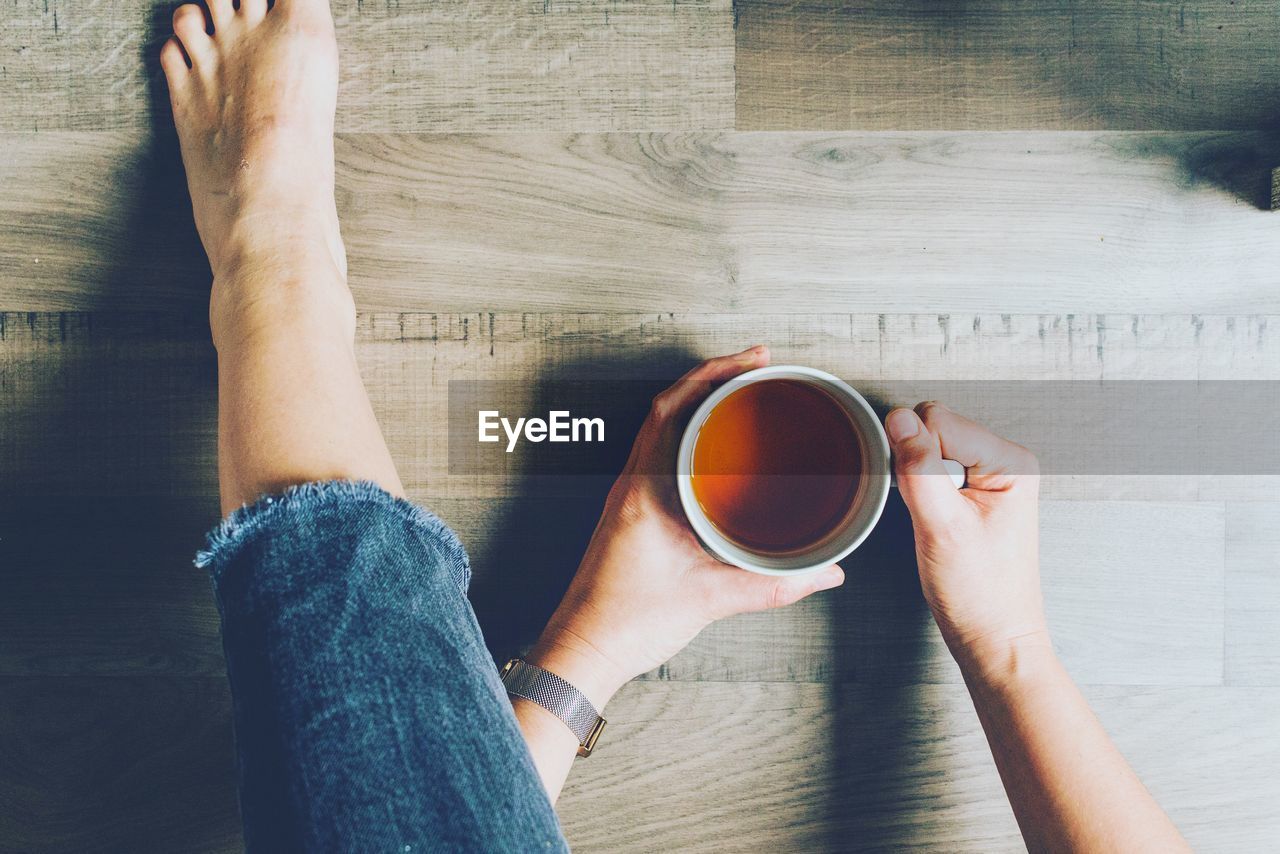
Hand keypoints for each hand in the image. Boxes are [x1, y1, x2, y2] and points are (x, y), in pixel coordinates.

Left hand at [529, 346, 845, 706]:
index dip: (714, 374)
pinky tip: (717, 451)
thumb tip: (825, 572)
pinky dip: (691, 439)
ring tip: (742, 394)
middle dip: (715, 379)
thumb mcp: (709, 599)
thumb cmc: (626, 622)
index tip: (753, 360)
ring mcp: (628, 497)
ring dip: (700, 406)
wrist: (582, 649)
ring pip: (663, 430)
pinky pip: (661, 457)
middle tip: (759, 366)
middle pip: (670, 407)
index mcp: (643, 489)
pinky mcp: (632, 514)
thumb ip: (772, 584)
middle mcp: (631, 483)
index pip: (673, 407)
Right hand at [885, 403, 1048, 679]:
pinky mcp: (976, 491)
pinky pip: (933, 468)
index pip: (938, 420)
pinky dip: (923, 492)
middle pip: (934, 428)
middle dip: (917, 466)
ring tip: (936, 520)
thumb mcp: (942, 527)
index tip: (924, 497)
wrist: (993, 636)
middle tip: (932, 512)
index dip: (915, 454)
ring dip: (920, 482)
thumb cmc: (980, 593)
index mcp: (1011, 462)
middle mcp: (1006, 461)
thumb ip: (918, 468)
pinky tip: (936, 520)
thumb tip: (899, 419)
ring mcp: (992, 475)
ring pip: (930, 448)